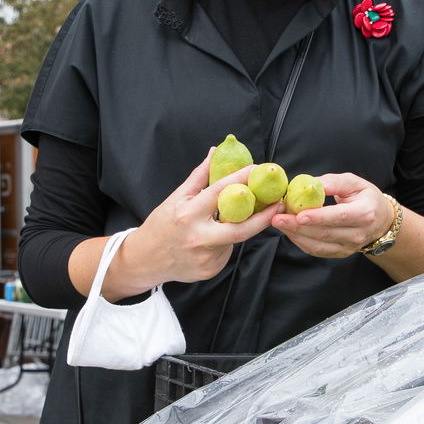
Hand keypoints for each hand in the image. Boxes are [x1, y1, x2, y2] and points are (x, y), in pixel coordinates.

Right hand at [116, 154, 278, 287]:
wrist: (144, 261)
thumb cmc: (161, 225)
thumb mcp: (176, 198)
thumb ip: (199, 177)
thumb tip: (215, 152)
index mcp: (188, 215)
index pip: (220, 193)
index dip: (241, 180)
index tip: (257, 171)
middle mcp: (198, 238)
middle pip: (240, 229)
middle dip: (263, 217)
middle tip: (279, 204)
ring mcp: (205, 258)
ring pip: (233, 240)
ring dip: (237, 228)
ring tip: (225, 223)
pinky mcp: (210, 271)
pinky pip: (226, 252)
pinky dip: (225, 243)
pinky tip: (211, 241)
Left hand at [271, 173, 393, 258]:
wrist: (380, 220)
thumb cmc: (366, 198)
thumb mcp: (355, 183)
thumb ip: (334, 182)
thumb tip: (312, 183)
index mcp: (364, 213)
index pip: (339, 217)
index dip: (318, 217)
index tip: (299, 215)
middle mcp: (358, 234)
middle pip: (324, 233)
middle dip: (298, 227)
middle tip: (277, 217)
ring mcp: (349, 247)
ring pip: (318, 245)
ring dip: (295, 235)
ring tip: (279, 223)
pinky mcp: (340, 254)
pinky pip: (317, 251)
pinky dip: (300, 242)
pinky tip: (289, 231)